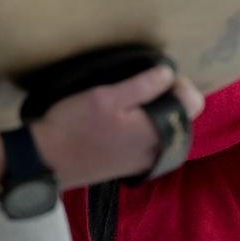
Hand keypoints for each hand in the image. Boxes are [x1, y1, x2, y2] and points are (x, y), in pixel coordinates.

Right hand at [31, 65, 203, 187]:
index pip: (193, 104)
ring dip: (156, 113)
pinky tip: (123, 119)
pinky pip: (152, 142)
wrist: (45, 162)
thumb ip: (142, 86)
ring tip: (131, 100)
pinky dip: (145, 127)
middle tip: (141, 86)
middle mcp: (157, 151)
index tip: (157, 77)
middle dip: (169, 98)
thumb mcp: (105, 97)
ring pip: (166, 129)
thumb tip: (169, 73)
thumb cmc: (74, 125)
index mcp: (156, 132)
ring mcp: (145, 161)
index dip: (180, 85)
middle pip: (181, 117)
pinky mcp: (131, 167)